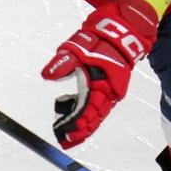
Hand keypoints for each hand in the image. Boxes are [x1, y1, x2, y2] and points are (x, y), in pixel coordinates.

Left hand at [41, 0, 157, 147]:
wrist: (124, 29)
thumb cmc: (100, 37)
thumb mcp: (78, 46)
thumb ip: (63, 63)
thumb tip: (47, 75)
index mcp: (101, 83)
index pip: (87, 110)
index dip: (76, 123)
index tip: (64, 133)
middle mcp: (109, 91)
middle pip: (94, 117)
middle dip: (80, 130)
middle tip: (64, 141)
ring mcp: (111, 90)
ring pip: (98, 113)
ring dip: (85, 125)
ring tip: (69, 135)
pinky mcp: (110, 86)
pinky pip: (100, 105)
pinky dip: (89, 113)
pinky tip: (74, 113)